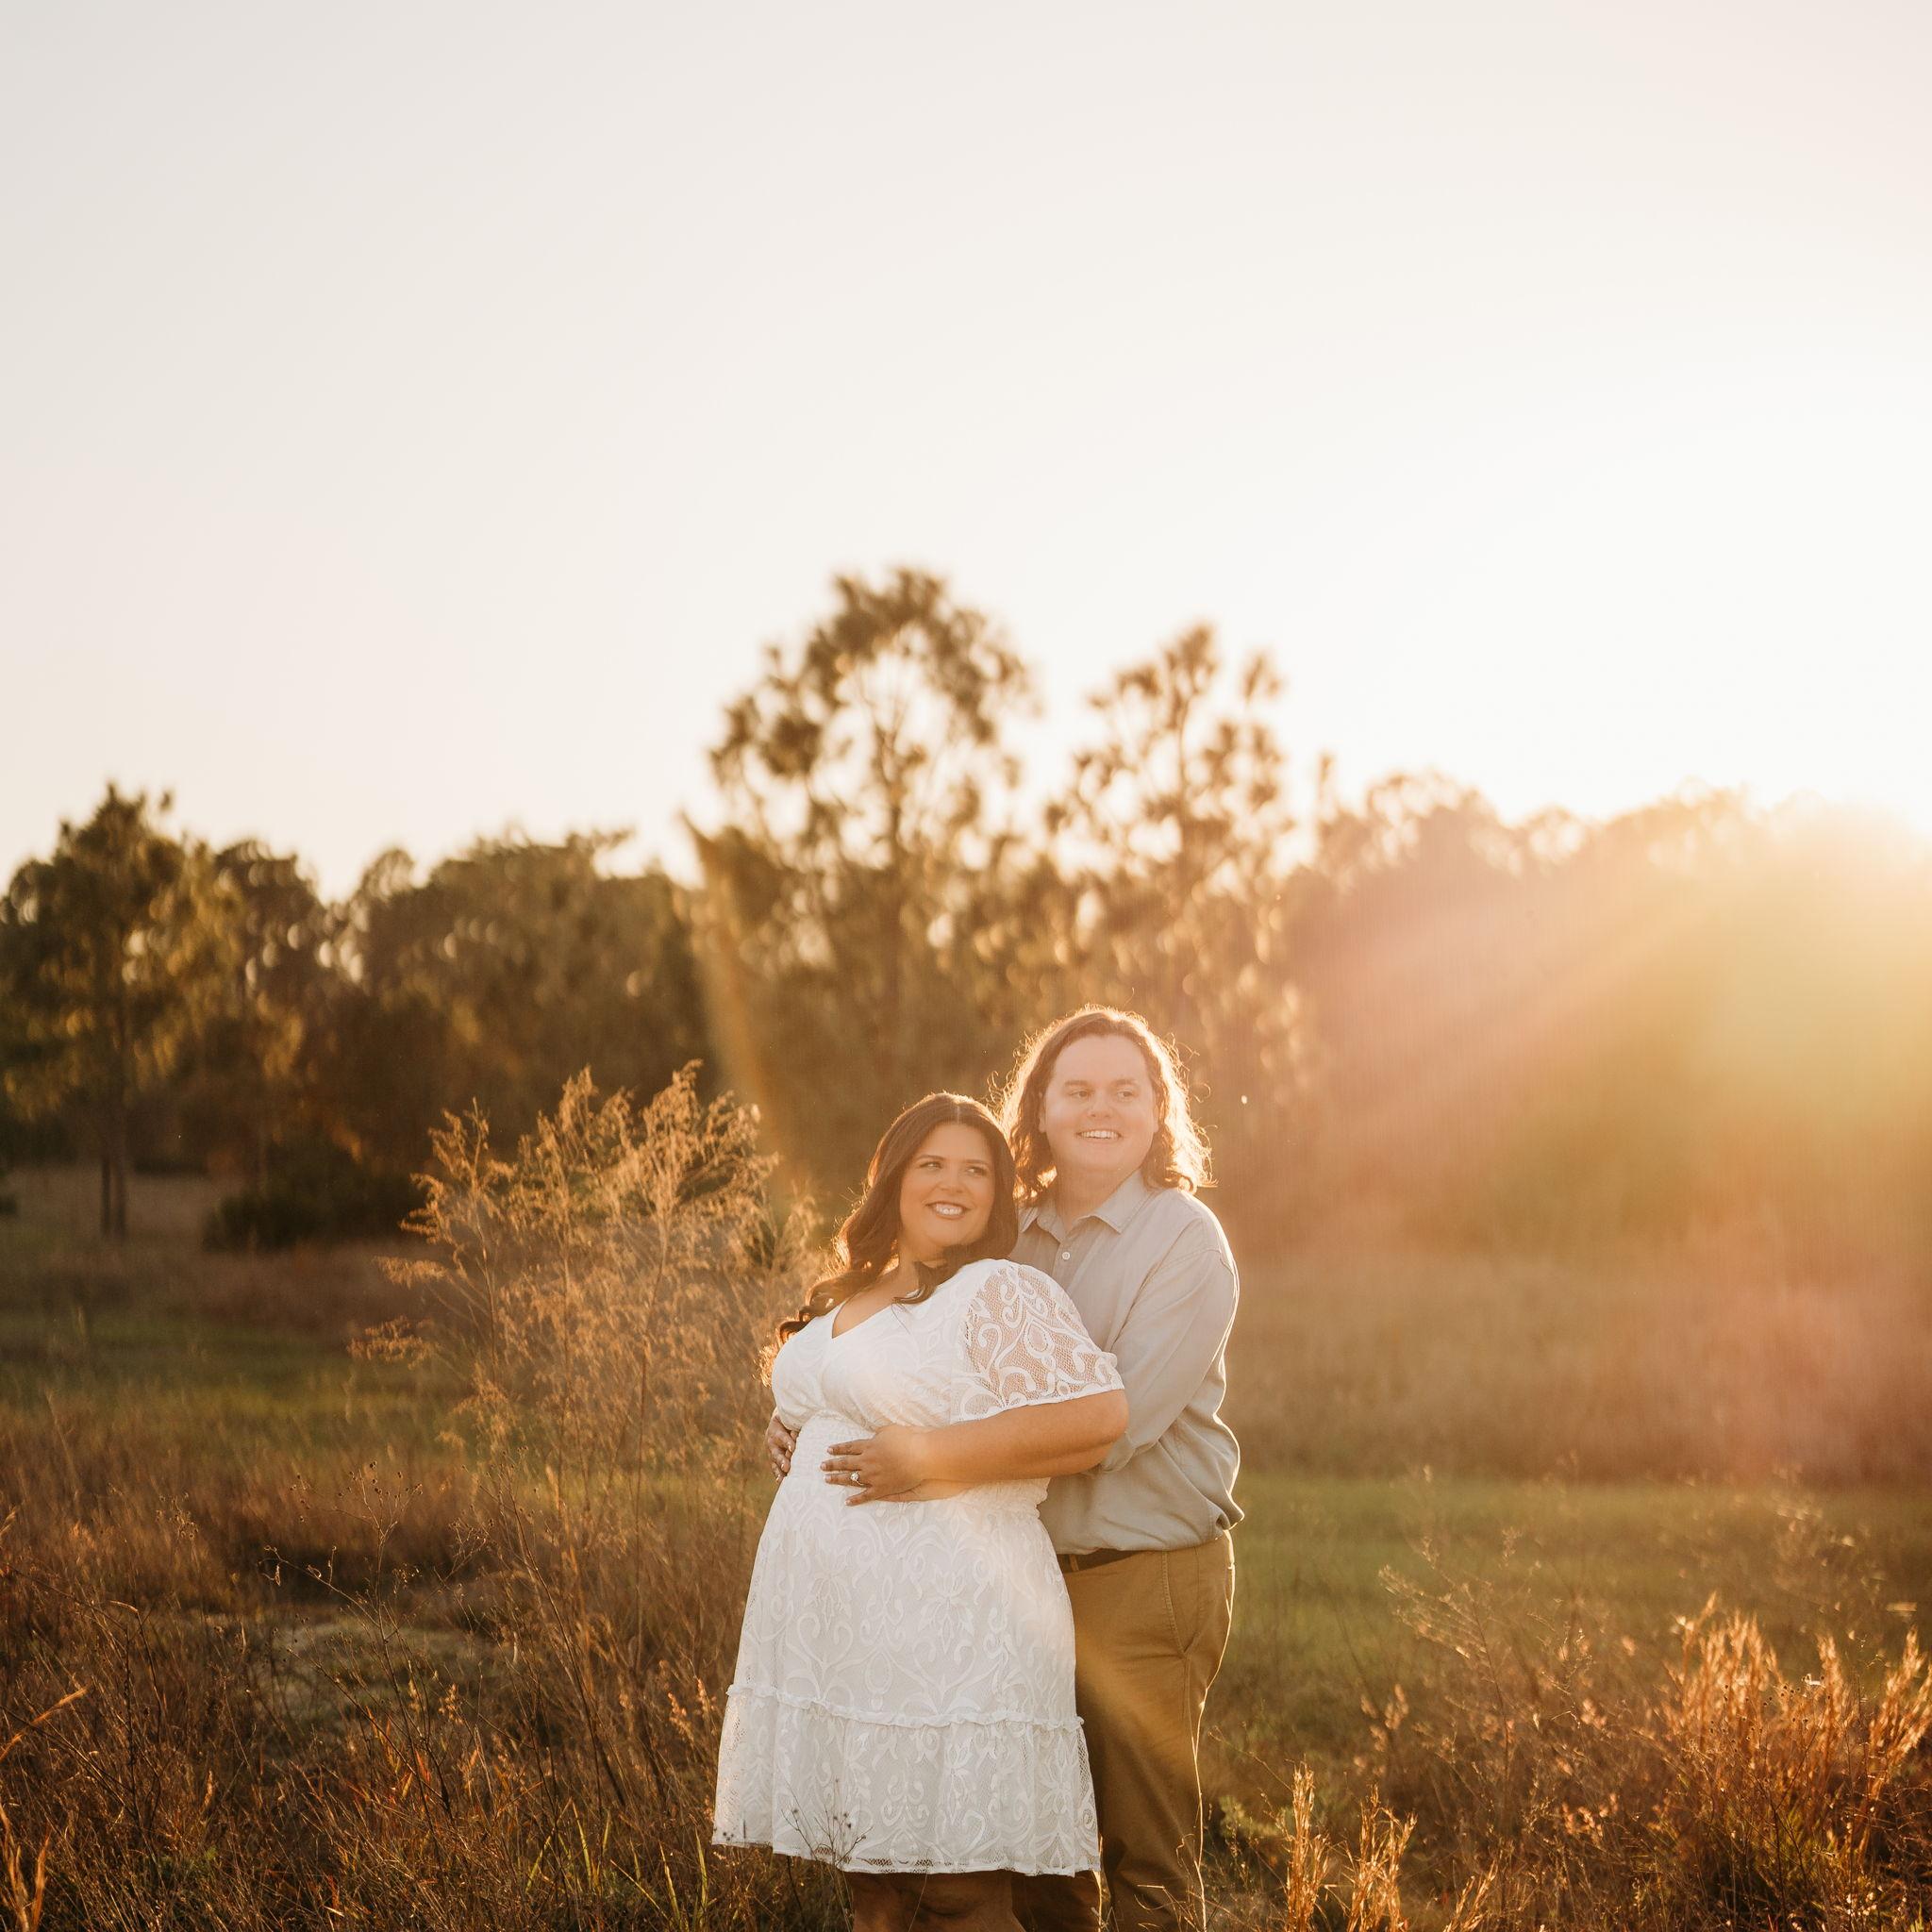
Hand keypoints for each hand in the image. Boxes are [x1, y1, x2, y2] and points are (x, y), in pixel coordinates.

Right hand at [765, 1411, 797, 1478]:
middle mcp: (771, 1441)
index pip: (781, 1437)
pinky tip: (781, 1481)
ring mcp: (771, 1450)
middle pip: (776, 1452)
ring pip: (774, 1461)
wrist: (781, 1419)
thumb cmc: (790, 1418)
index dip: (787, 1442)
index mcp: (775, 1429)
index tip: (793, 1449)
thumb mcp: (792, 1418)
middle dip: (782, 1460)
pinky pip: (774, 1467)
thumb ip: (796, 1424)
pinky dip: (778, 1474)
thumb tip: (805, 1430)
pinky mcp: (773, 1458)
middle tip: (787, 1467)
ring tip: (783, 1478)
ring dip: (779, 1470)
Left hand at [823, 1424, 940, 1504]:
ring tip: (827, 1480)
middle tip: (822, 1466)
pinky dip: (856, 1499)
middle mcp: (867, 1461)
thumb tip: (873, 1436)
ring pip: (851, 1479)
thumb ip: (879, 1433)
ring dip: (838, 1479)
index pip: (849, 1447)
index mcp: (869, 1446)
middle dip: (832, 1464)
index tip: (828, 1450)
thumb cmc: (908, 1440)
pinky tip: (847, 1502)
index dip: (838, 1449)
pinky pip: (865, 1496)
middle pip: (845, 1463)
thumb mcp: (890, 1430)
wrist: (921, 1456)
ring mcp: (873, 1476)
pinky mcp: (882, 1488)